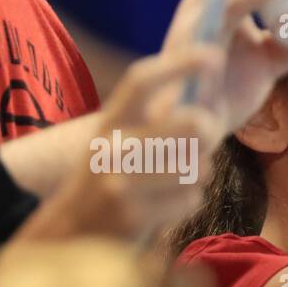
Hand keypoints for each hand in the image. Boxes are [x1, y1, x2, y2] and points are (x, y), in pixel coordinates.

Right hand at [78, 44, 227, 236]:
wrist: (73, 232)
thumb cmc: (112, 178)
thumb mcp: (120, 140)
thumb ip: (156, 120)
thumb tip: (210, 98)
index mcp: (109, 122)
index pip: (141, 81)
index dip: (179, 64)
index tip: (214, 54)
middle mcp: (112, 148)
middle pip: (190, 124)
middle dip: (211, 129)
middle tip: (210, 134)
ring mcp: (121, 183)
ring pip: (197, 166)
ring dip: (199, 173)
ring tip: (177, 177)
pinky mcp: (134, 216)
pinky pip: (192, 199)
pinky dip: (189, 202)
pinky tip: (167, 204)